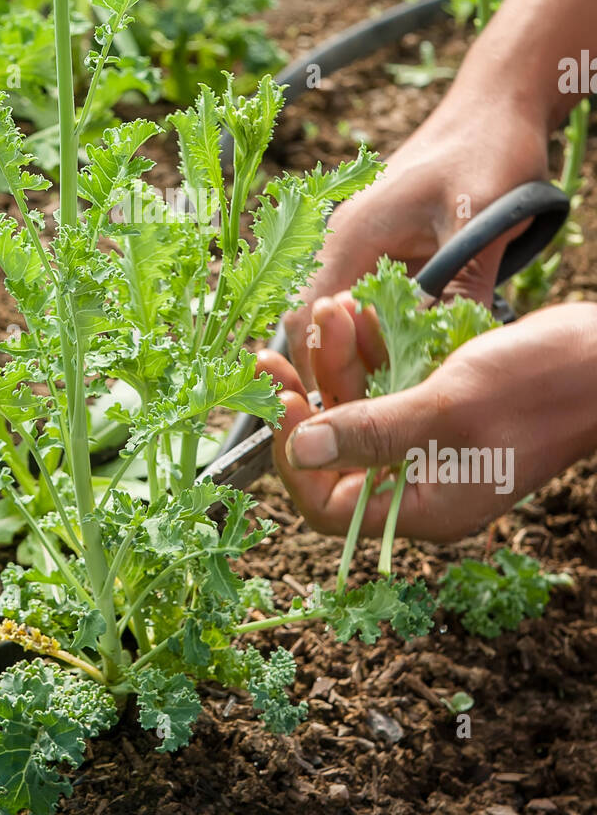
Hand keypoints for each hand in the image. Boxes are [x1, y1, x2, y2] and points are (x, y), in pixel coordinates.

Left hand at [258, 302, 596, 543]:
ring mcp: (432, 443)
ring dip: (338, 361)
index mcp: (423, 506)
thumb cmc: (539, 387)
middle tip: (275, 352)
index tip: (282, 401)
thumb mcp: (446, 410)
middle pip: (337, 451)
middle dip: (309, 395)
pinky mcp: (441, 406)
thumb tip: (299, 452)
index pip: (329, 505)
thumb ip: (370, 434)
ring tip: (334, 309)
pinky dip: (370, 351)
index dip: (296, 458)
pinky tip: (359, 313)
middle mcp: (421, 481)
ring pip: (359, 409)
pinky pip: (389, 385)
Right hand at [283, 92, 549, 384]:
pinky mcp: (391, 252)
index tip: (342, 409)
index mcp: (349, 235)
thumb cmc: (486, 148)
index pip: (306, 318)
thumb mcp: (479, 220)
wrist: (499, 105)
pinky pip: (377, 304)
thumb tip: (450, 352)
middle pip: (320, 325)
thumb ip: (461, 284)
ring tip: (395, 394)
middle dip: (339, 369)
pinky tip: (419, 360)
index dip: (316, 367)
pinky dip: (390, 335)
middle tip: (373, 412)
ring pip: (348, 319)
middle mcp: (345, 244)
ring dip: (366, 354)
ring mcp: (365, 248)